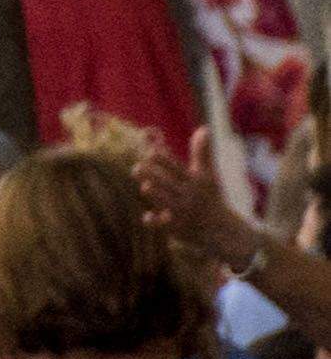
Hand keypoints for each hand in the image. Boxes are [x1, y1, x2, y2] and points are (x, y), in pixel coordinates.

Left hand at [139, 142, 271, 276]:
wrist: (221, 230)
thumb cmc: (210, 197)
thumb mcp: (208, 176)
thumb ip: (201, 153)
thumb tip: (204, 128)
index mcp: (195, 182)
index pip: (177, 168)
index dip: (164, 160)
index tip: (151, 152)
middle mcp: (189, 196)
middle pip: (168, 183)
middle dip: (153, 175)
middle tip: (138, 167)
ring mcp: (182, 212)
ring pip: (165, 202)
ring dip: (156, 194)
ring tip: (145, 186)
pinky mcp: (176, 228)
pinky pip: (163, 224)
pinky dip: (156, 221)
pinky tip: (148, 216)